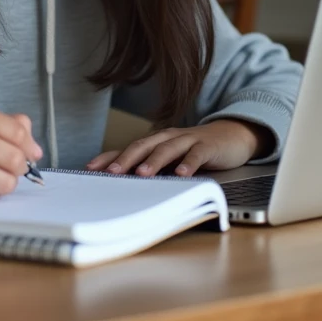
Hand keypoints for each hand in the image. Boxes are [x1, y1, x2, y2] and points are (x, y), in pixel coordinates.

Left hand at [85, 119, 265, 177]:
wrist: (232, 134)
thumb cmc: (195, 150)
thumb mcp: (171, 159)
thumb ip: (152, 168)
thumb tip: (123, 186)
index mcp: (156, 142)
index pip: (127, 148)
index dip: (109, 157)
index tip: (89, 169)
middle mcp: (168, 138)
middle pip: (143, 145)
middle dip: (126, 159)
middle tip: (112, 173)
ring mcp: (188, 140)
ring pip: (167, 148)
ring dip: (154, 161)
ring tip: (142, 174)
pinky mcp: (208, 146)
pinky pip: (197, 154)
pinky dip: (189, 163)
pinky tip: (182, 173)